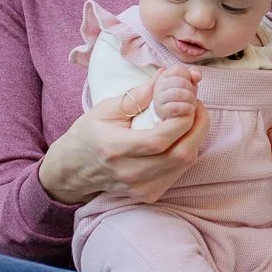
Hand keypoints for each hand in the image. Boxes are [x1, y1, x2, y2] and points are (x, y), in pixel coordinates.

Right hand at [38, 72, 208, 204]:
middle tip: (195, 105)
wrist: (74, 170)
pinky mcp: (150, 194)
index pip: (160, 139)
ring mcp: (142, 187)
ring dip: (195, 137)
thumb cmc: (88, 135)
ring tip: (189, 117)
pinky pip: (179, 171)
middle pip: (181, 154)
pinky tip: (180, 136)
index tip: (188, 99)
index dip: (182, 119)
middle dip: (197, 126)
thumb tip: (167, 78)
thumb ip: (137, 96)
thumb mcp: (105, 109)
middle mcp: (130, 173)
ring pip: (185, 163)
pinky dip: (186, 150)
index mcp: (115, 149)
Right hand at [147, 65, 199, 121]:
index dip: (188, 76)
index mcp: (165, 76)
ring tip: (192, 102)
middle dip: (191, 89)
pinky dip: (186, 108)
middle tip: (192, 95)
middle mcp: (159, 85)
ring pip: (177, 93)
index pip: (178, 69)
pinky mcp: (161, 110)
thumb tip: (197, 76)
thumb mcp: (189, 83)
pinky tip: (190, 109)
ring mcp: (158, 98)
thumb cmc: (183, 96)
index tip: (190, 83)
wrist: (175, 114)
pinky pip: (175, 107)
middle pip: (180, 82)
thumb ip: (194, 75)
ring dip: (190, 98)